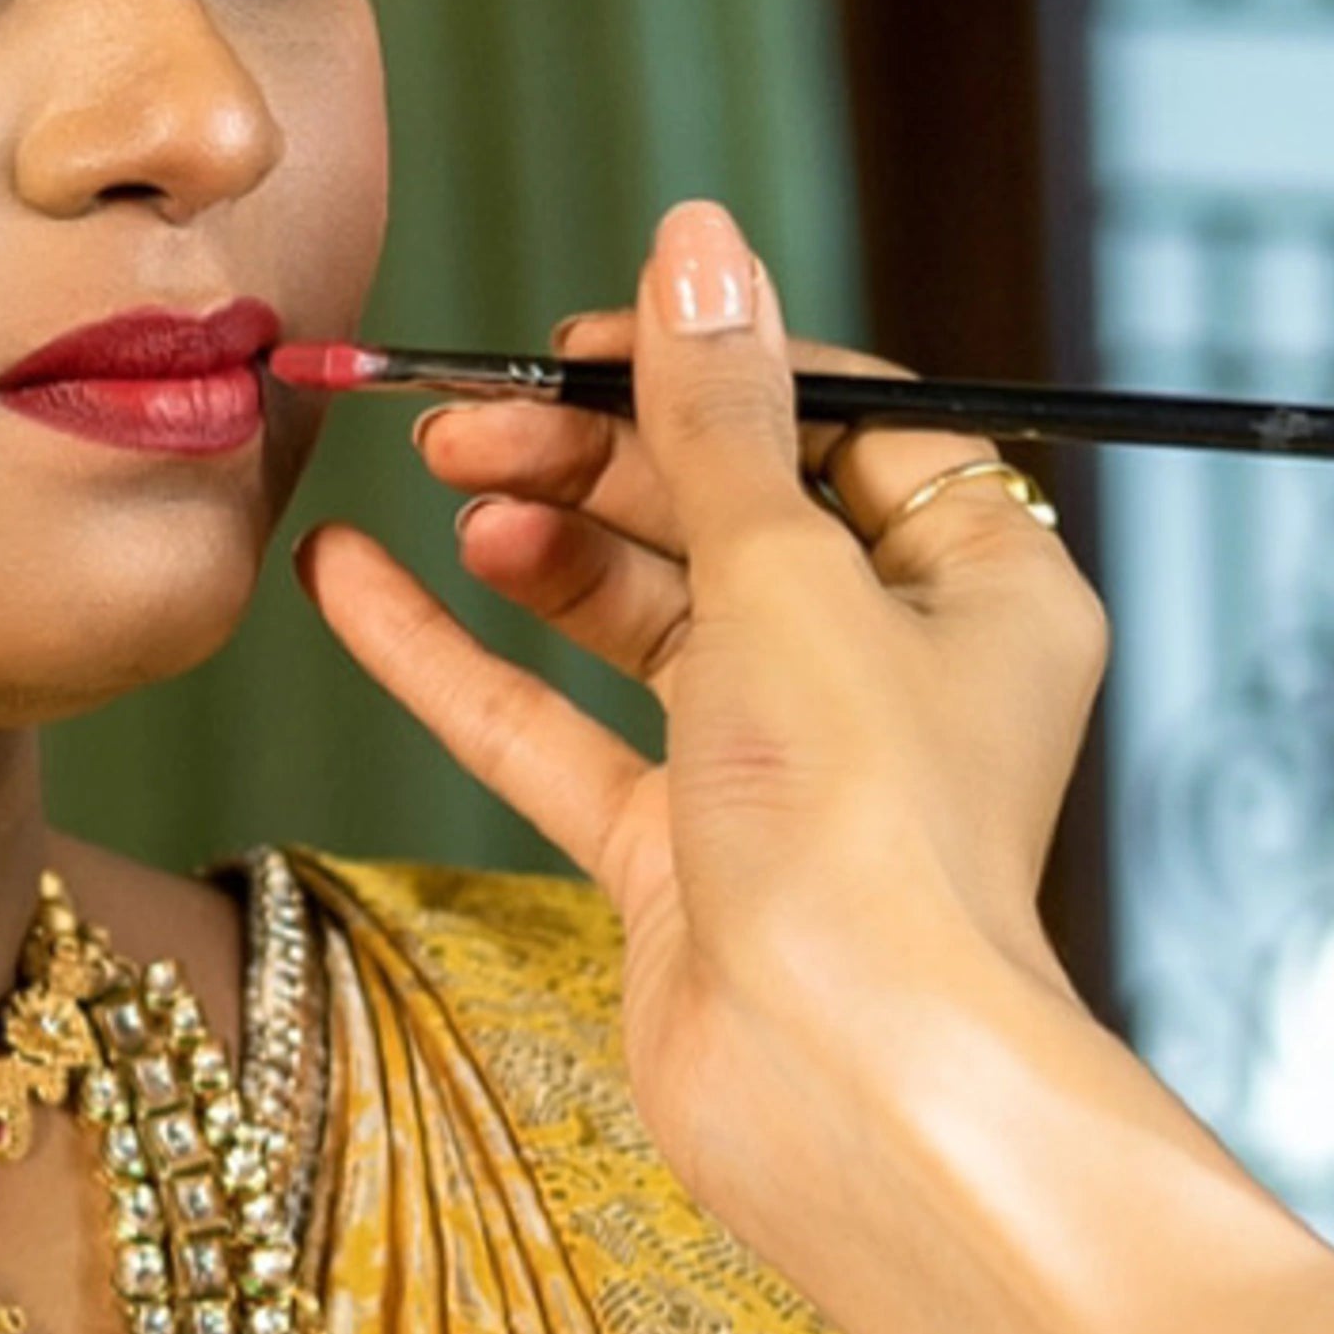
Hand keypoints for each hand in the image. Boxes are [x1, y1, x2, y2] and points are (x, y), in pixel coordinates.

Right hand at [294, 199, 1109, 1264]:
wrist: (841, 1085)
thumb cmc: (864, 830)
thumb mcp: (784, 574)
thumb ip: (718, 416)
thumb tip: (700, 247)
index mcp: (982, 585)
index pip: (845, 423)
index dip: (711, 371)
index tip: (583, 345)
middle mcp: (890, 670)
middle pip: (726, 513)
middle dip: (593, 458)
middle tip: (465, 420)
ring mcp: (781, 769)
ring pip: (639, 617)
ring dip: (534, 547)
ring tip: (437, 492)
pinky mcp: (682, 858)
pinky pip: (557, 731)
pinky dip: (460, 662)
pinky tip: (352, 586)